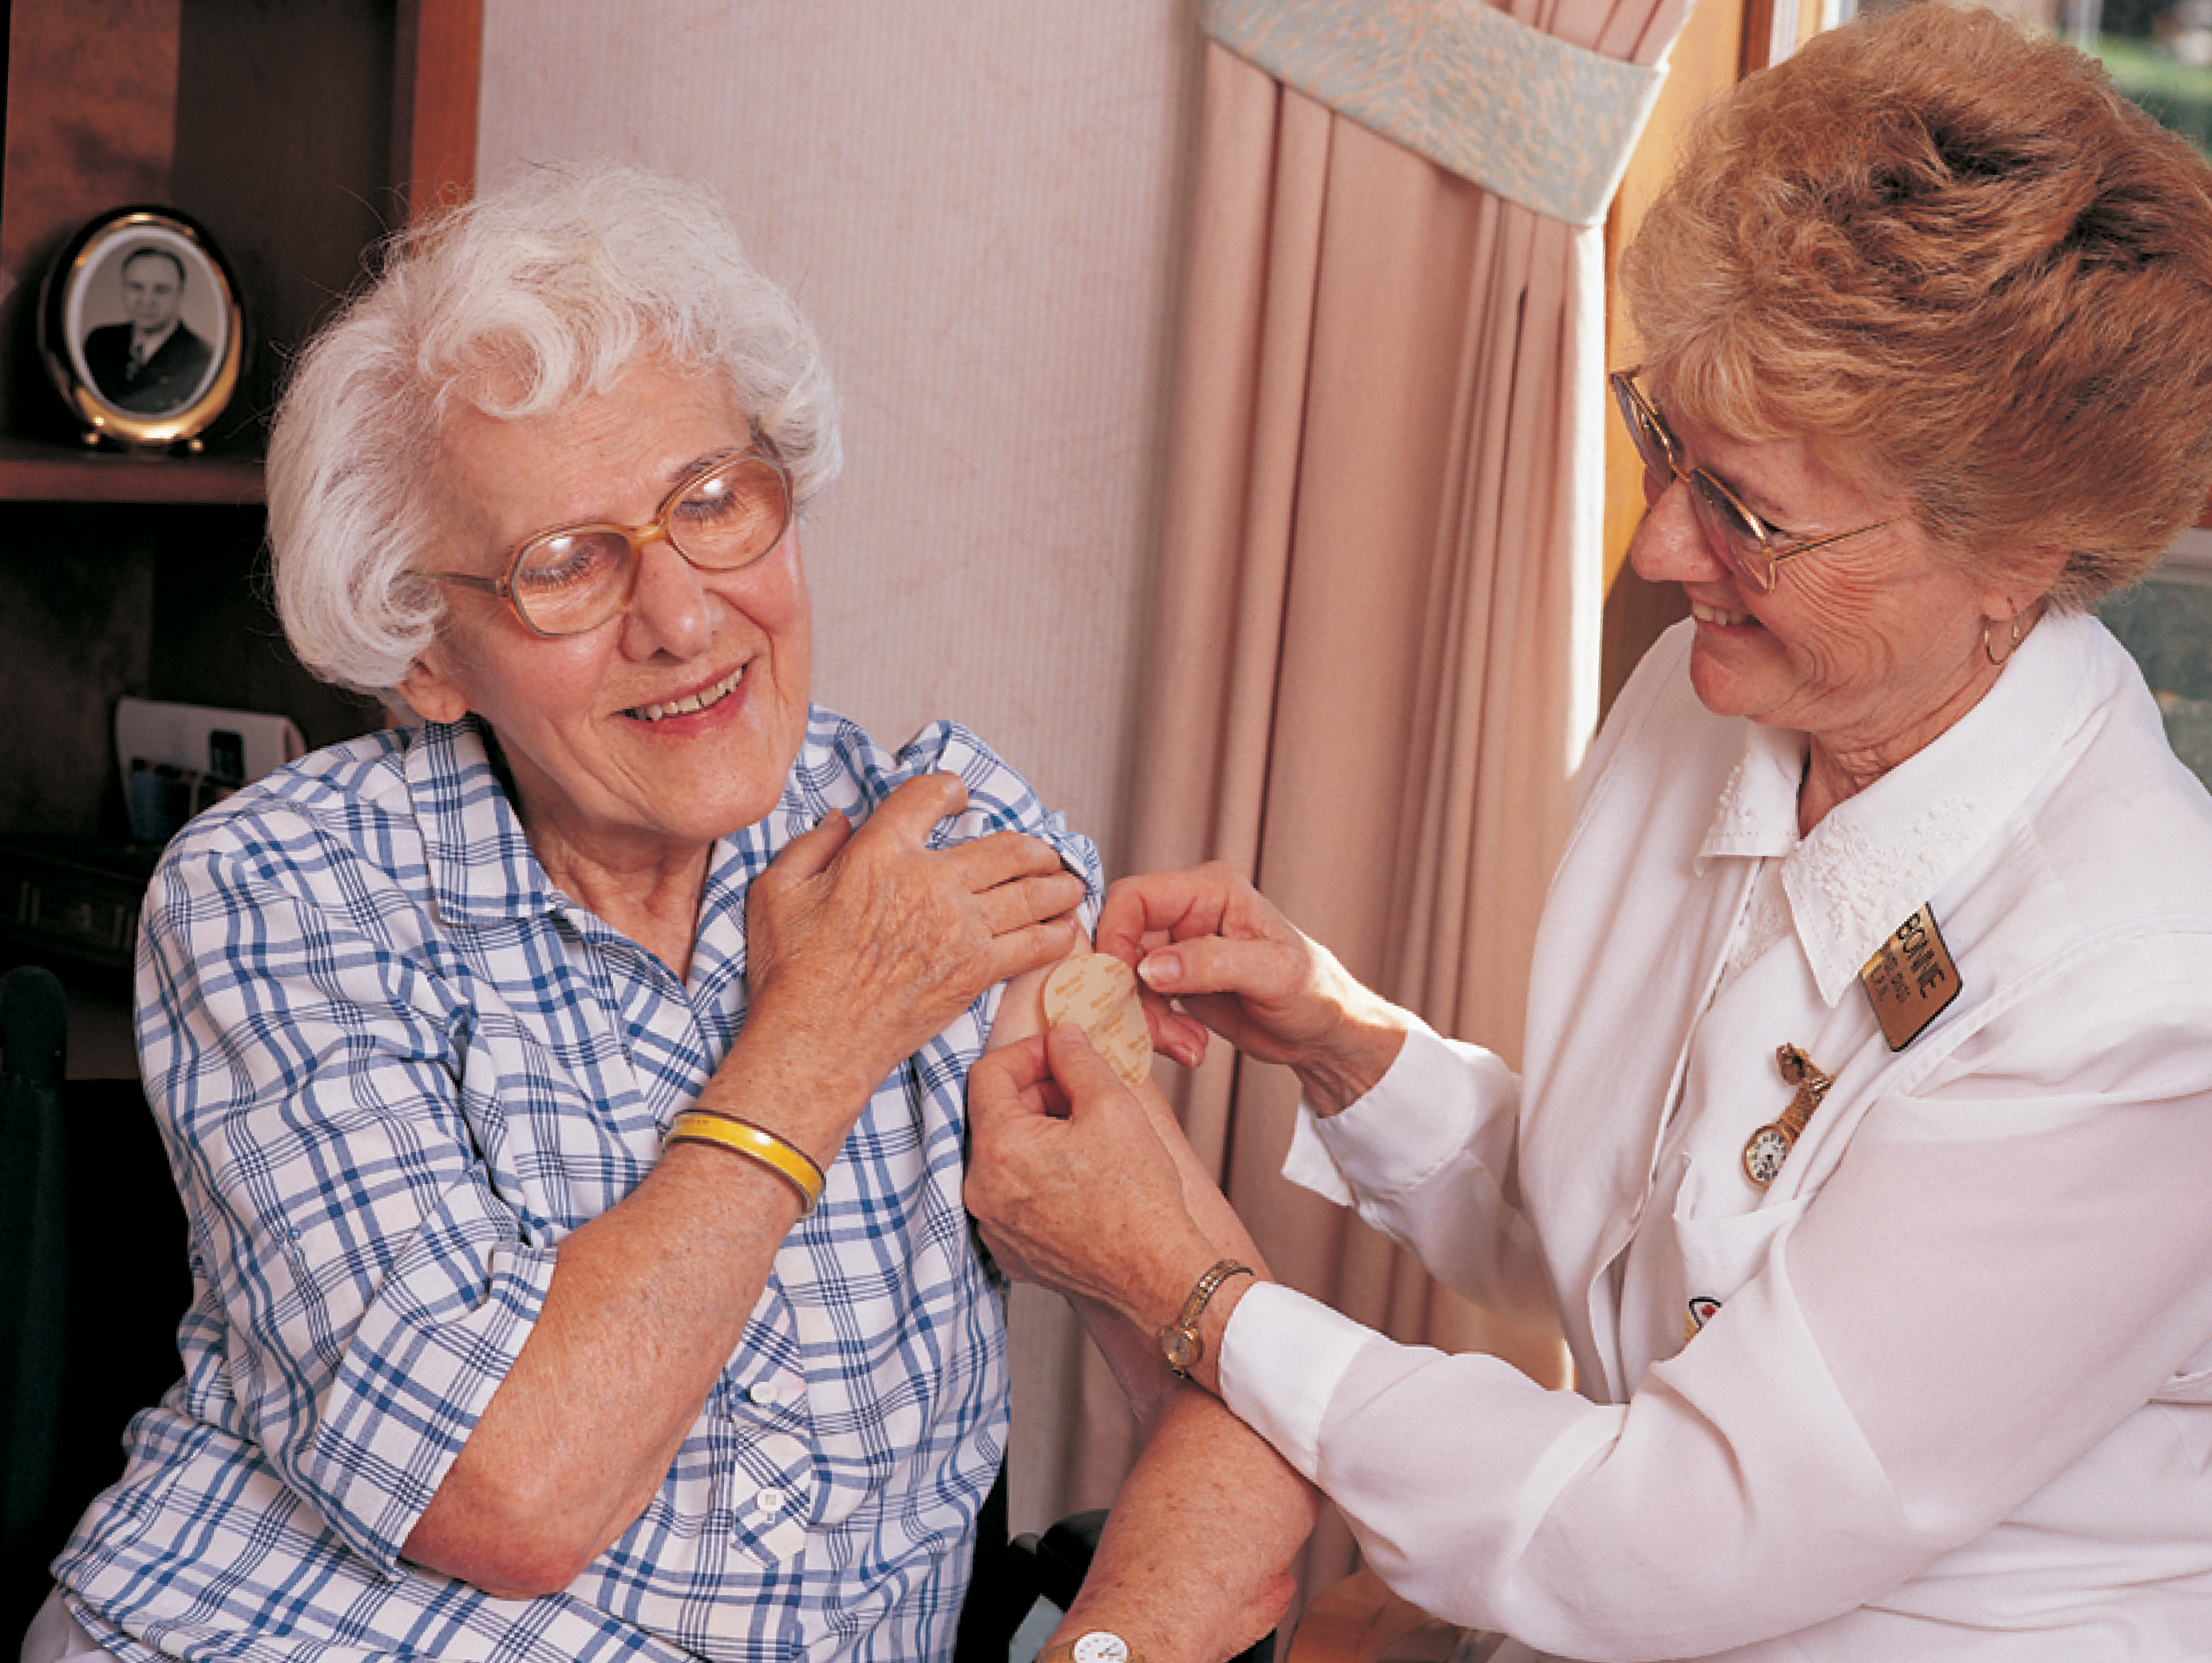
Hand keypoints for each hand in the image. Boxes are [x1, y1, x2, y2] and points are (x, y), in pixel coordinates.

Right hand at [742, 772, 1084, 1109]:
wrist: (815, 1042)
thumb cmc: (791, 974)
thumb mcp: (777, 892)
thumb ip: (811, 846)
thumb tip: (839, 820)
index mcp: (881, 853)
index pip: (929, 796)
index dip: (950, 789)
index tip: (958, 797)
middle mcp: (930, 883)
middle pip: (1005, 847)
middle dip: (1033, 847)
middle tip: (1044, 852)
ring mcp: (959, 928)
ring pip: (1030, 893)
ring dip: (1057, 884)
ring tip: (1069, 884)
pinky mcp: (976, 971)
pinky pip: (1033, 945)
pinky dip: (1056, 935)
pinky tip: (1065, 931)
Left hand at [966, 1025, 1215, 1327]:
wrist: (1157, 1277)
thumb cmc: (1139, 1199)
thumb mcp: (1112, 1104)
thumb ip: (1077, 1058)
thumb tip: (1061, 1036)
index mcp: (998, 1148)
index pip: (987, 1073)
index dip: (1027, 1053)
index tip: (1059, 1054)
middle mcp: (980, 1190)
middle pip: (993, 1116)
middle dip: (1035, 1095)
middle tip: (1081, 1094)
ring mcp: (992, 1227)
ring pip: (1003, 1158)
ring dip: (1037, 1136)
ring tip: (1086, 1138)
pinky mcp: (1010, 1253)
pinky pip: (1011, 1198)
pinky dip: (1036, 1178)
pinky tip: (1079, 1179)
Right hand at [1096, 864, 1407, 1112]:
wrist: (1326, 1034)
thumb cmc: (1316, 993)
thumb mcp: (1272, 974)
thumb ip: (1211, 962)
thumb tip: (1152, 967)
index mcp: (1211, 890)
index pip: (1134, 897)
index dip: (1115, 937)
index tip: (1120, 983)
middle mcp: (1189, 913)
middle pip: (1123, 944)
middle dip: (1132, 994)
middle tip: (1156, 1032)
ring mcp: (1180, 949)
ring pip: (1127, 980)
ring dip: (1146, 1020)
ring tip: (1186, 1045)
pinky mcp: (1177, 982)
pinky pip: (1141, 1004)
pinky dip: (1156, 1031)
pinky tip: (1190, 1046)